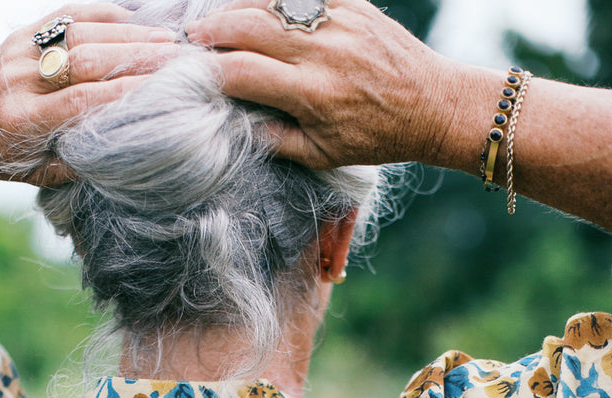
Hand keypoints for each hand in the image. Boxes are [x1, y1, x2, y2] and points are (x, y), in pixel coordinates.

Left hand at [0, 4, 180, 185]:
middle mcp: (20, 81)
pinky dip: (103, 14)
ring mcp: (18, 52)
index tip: (167, 89)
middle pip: (87, 60)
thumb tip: (129, 151)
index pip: (84, 100)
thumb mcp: (37, 174)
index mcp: (23, 121)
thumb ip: (78, 164)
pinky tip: (135, 19)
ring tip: (167, 40)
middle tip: (179, 58)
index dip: (128, 91)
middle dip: (137, 56)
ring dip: (128, 33)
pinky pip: (66, 15)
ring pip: (80, 33)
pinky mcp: (19, 34)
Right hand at [186, 0, 456, 168]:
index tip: (192, 75)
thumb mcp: (322, 155)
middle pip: (248, 25)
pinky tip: (257, 5)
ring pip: (271, 0)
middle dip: (212, 30)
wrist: (431, 104)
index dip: (209, 71)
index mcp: (312, 93)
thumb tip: (233, 123)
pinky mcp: (352, 1)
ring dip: (237, 7)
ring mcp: (338, 20)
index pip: (242, 72)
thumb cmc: (375, 137)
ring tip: (218, 20)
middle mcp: (323, 51)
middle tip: (193, 40)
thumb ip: (276, 140)